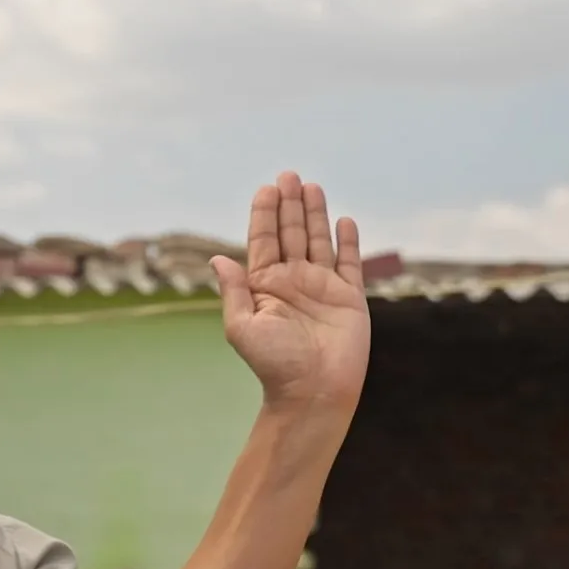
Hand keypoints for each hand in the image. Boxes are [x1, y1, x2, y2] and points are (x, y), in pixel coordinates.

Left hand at [212, 171, 369, 411]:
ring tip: (311, 187)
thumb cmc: (274, 364)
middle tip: (288, 176)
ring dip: (315, 215)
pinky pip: (349, 263)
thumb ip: (234, 291)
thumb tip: (218, 258)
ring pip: (318, 241)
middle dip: (289, 205)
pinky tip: (344, 221)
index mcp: (265, 286)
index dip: (264, 214)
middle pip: (291, 234)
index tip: (267, 189)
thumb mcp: (242, 327)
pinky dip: (347, 242)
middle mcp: (293, 281)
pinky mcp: (349, 298)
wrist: (313, 392)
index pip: (264, 241)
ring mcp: (323, 287)